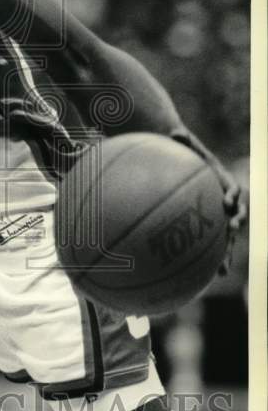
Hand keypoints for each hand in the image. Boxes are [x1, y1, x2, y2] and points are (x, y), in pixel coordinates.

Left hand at [171, 129, 246, 277]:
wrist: (184, 166)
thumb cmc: (185, 155)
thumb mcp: (184, 146)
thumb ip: (183, 141)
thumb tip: (175, 131)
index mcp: (223, 183)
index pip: (233, 190)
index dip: (232, 196)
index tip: (228, 203)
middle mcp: (224, 202)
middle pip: (235, 216)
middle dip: (235, 224)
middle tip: (232, 230)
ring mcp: (217, 217)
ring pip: (225, 238)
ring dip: (224, 255)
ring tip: (222, 272)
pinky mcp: (208, 229)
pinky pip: (208, 247)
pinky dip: (205, 262)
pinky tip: (198, 279)